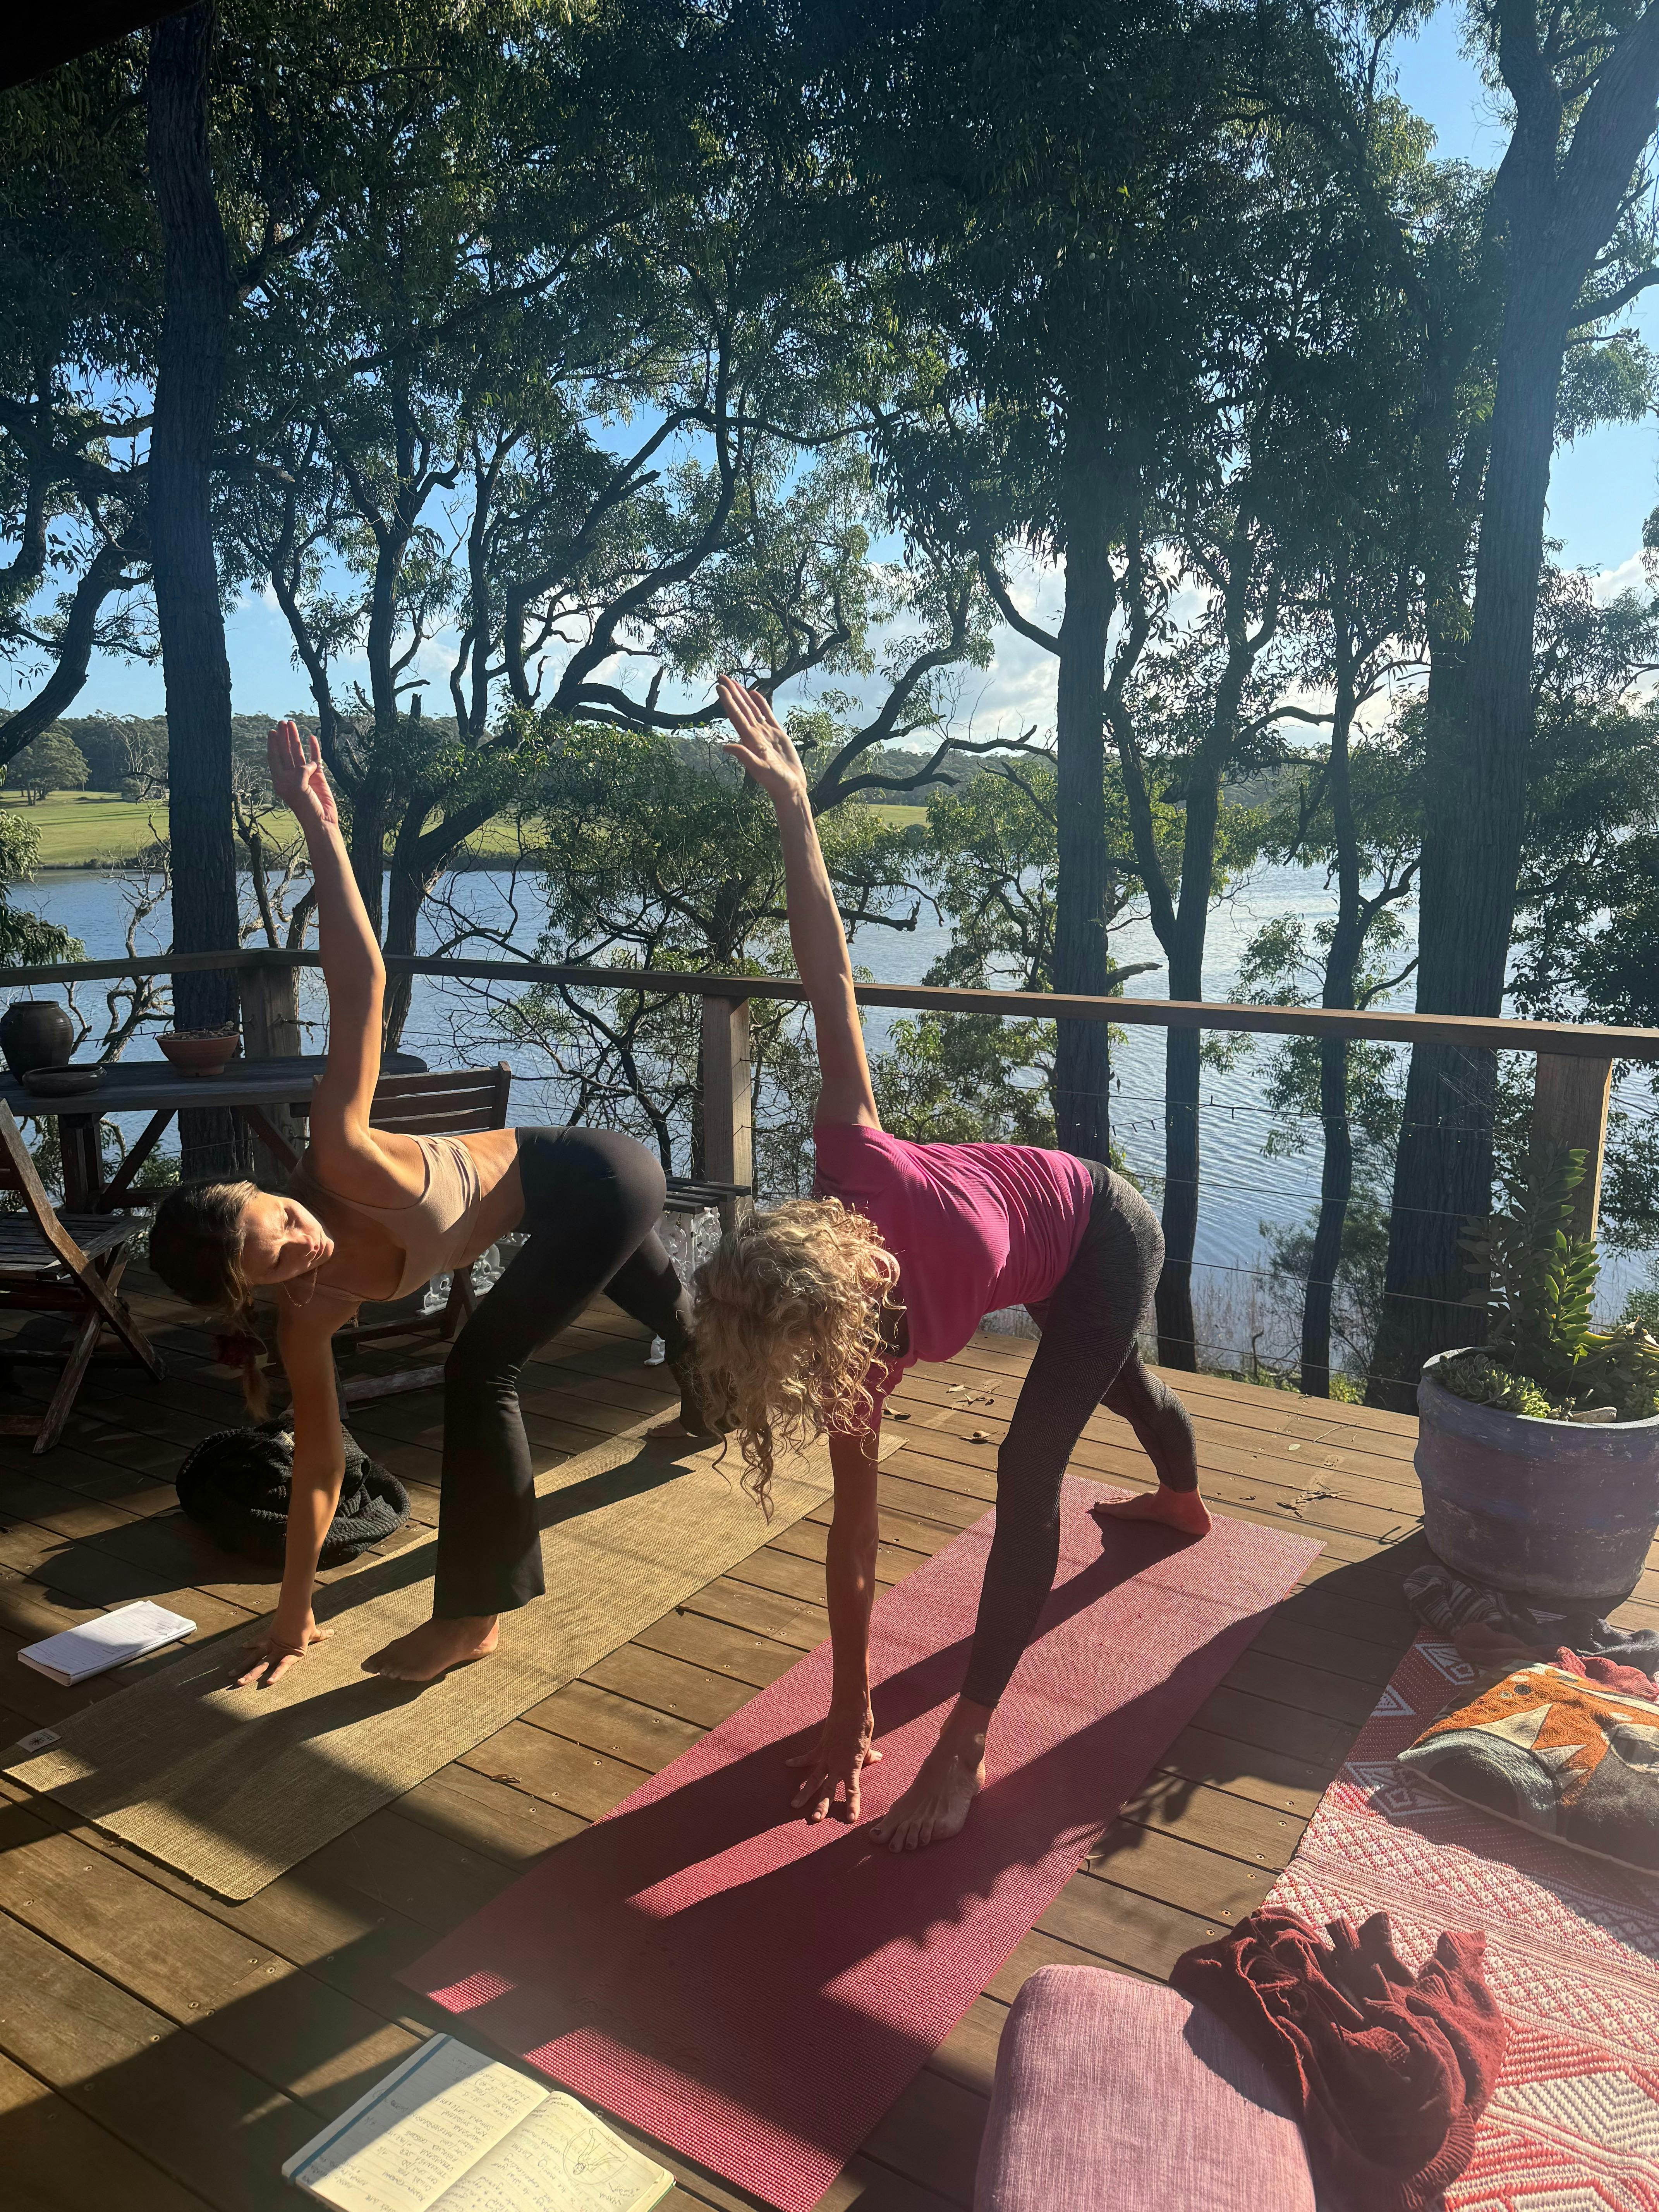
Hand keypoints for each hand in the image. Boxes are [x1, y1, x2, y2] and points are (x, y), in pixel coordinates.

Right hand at [234, 1611, 330, 1688]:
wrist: (296, 1607)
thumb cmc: (306, 1621)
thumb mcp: (314, 1631)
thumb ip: (321, 1635)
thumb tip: (333, 1632)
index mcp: (292, 1652)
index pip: (283, 1665)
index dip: (277, 1674)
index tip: (269, 1682)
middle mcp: (279, 1650)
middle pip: (262, 1665)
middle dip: (250, 1675)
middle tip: (238, 1684)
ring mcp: (271, 1643)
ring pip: (255, 1657)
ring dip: (243, 1666)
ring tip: (232, 1675)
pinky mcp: (267, 1635)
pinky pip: (257, 1642)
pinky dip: (250, 1644)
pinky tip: (241, 1648)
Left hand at [268, 718, 338, 828]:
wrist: (322, 821)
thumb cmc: (306, 808)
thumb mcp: (298, 787)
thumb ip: (300, 771)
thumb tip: (308, 764)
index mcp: (281, 779)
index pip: (275, 758)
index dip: (273, 744)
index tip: (272, 731)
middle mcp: (291, 775)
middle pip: (286, 752)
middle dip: (283, 737)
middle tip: (283, 722)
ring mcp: (305, 775)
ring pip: (299, 753)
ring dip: (295, 739)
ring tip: (293, 724)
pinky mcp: (318, 776)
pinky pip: (315, 759)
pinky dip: (313, 749)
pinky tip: (311, 738)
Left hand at [717, 675, 807, 803]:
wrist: (790, 788)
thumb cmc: (775, 782)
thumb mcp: (759, 769)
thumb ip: (744, 756)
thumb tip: (725, 747)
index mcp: (750, 740)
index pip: (736, 715)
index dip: (728, 700)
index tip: (719, 687)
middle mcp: (755, 734)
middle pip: (741, 708)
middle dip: (732, 692)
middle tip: (721, 676)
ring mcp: (766, 733)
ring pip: (752, 709)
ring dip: (743, 695)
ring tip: (734, 682)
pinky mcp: (778, 735)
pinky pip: (767, 714)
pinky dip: (761, 703)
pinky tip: (755, 694)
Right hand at [787, 1700, 882, 1822]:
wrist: (851, 1708)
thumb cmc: (862, 1725)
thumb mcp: (868, 1743)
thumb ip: (869, 1755)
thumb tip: (877, 1758)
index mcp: (852, 1766)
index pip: (853, 1790)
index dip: (852, 1805)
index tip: (851, 1819)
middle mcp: (838, 1764)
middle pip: (828, 1789)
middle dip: (821, 1805)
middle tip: (815, 1819)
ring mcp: (827, 1756)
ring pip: (814, 1778)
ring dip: (804, 1792)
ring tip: (794, 1805)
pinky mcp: (820, 1746)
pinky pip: (808, 1757)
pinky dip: (797, 1761)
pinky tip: (787, 1764)